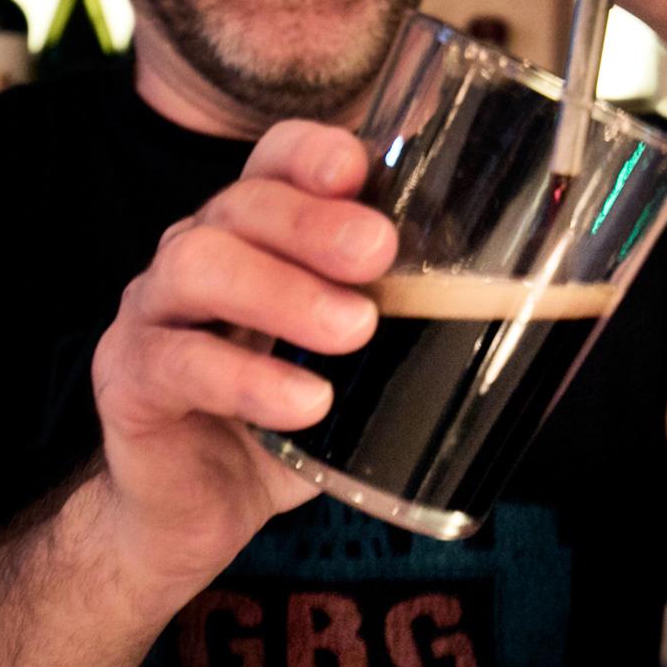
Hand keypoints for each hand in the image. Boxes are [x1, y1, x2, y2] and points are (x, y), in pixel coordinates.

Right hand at [88, 120, 395, 612]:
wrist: (198, 513)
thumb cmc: (286, 420)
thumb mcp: (357, 364)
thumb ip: (411, 319)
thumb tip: (537, 299)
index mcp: (253, 235)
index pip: (271, 160)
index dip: (310, 153)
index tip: (360, 167)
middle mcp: (195, 255)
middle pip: (240, 204)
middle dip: (313, 222)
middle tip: (380, 254)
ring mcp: (153, 313)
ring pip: (198, 264)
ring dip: (282, 291)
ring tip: (355, 330)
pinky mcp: (129, 380)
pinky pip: (177, 361)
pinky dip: (247, 379)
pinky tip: (307, 402)